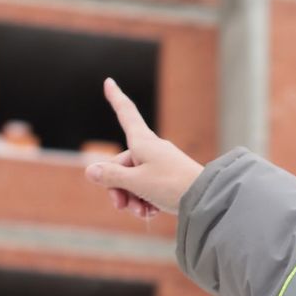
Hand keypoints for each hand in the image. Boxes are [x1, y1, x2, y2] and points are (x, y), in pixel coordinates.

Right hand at [85, 78, 203, 217]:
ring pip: (134, 181)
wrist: (206, 199)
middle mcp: (151, 149)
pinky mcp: (169, 180)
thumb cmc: (171, 185)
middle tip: (120, 206)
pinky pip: (148, 189)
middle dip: (118, 188)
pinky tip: (151, 214)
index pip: (126, 113)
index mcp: (143, 141)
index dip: (116, 98)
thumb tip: (90, 170)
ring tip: (140, 213)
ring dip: (131, 199)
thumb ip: (111, 176)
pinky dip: (145, 201)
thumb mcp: (135, 182)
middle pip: (122, 164)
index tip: (109, 81)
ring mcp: (161, 164)